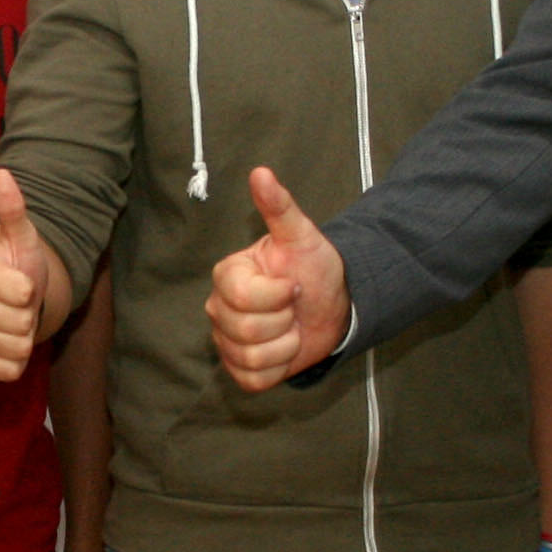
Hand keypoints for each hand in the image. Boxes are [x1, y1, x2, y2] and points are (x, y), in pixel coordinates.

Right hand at [0, 169, 53, 383]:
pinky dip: (16, 362)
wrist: (8, 298)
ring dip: (26, 338)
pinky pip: (6, 371)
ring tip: (16, 323)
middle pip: (21, 322)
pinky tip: (9, 345)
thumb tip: (2, 173)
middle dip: (30, 315)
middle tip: (21, 305)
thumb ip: (13, 209)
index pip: (22, 291)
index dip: (32, 289)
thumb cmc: (17, 265)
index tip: (24, 282)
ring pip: (16, 348)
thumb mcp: (23, 237)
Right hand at [207, 166, 350, 390]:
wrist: (332, 305)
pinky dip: (280, 367)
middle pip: (244, 330)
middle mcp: (219, 309)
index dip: (277, 294)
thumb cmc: (313, 267)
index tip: (293, 283)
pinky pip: (254, 379)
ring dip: (285, 344)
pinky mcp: (240, 370)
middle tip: (293, 306)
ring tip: (291, 327)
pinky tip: (286, 348)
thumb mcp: (301, 236)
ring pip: (251, 357)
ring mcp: (227, 342)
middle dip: (283, 320)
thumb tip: (261, 172)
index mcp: (228, 275)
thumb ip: (279, 207)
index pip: (242, 297)